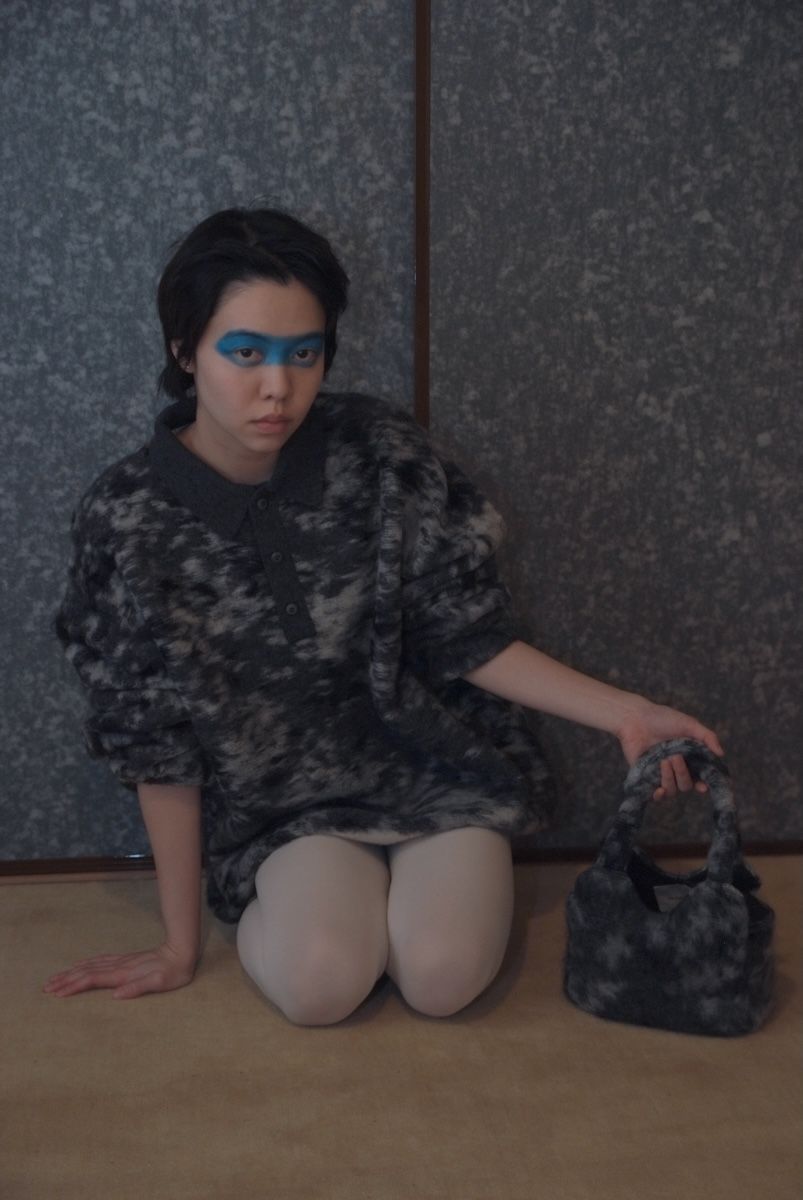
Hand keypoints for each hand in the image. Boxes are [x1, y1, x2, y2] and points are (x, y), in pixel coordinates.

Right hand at [42, 942, 197, 999]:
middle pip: (86, 973)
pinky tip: (79, 964)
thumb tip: (116, 996)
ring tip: (56, 977)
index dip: (74, 986)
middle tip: (46, 987)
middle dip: (65, 980)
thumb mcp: (160, 983)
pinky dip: (86, 964)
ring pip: (90, 966)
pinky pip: (99, 961)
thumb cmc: (173, 972)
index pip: (93, 980)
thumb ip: (138, 988)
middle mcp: (119, 966)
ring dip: (72, 972)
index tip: (57, 993)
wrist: (182, 951)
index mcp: (124, 974)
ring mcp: (121, 962)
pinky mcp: (125, 960)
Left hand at [617, 701, 724, 799]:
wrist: (635, 718)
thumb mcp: (689, 724)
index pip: (701, 777)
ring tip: (663, 760)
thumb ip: (707, 737)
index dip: (704, 784)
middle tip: (675, 757)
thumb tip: (721, 754)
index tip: (704, 787)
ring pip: (672, 790)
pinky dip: (658, 796)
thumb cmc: (662, 718)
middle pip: (686, 785)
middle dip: (683, 774)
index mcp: (689, 758)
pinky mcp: (645, 777)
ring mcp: (661, 774)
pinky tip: (658, 790)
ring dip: (670, 779)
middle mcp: (676, 769)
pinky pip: (654, 795)